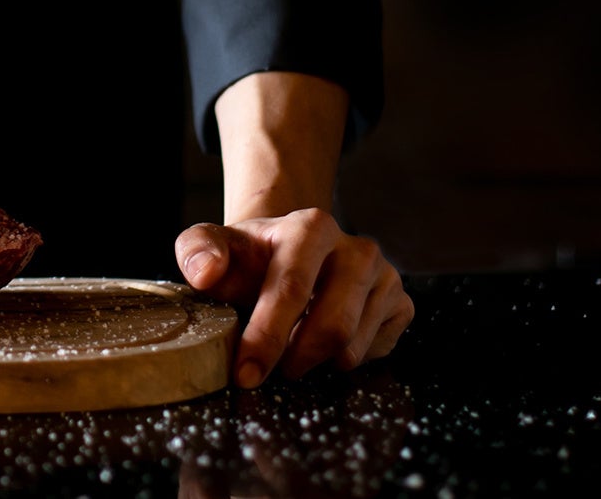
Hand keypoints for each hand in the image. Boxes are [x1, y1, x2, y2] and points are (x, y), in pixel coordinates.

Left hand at [175, 208, 412, 387]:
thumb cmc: (249, 257)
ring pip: (354, 345)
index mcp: (311, 227)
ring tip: (294, 349)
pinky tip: (325, 341)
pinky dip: (345, 359)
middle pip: (332, 325)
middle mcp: (358, 248)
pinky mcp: (401, 303)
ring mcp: (386, 276)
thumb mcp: (214, 246)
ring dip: (318, 361)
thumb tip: (206, 273)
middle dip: (295, 358)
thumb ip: (198, 251)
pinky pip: (377, 351)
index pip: (291, 289)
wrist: (287, 253)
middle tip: (273, 369)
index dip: (266, 337)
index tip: (245, 373)